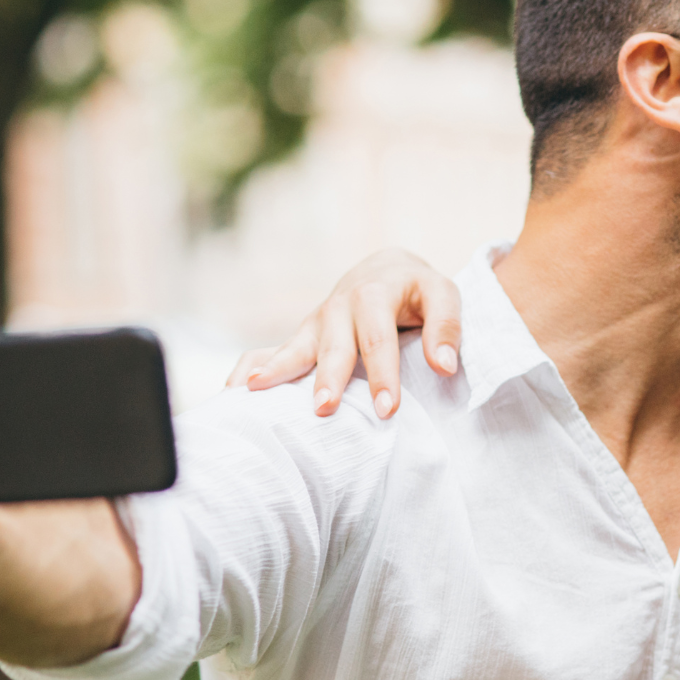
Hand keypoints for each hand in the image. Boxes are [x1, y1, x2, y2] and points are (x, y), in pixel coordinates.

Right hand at [226, 247, 462, 418]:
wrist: (384, 270)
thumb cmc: (417, 290)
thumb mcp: (442, 295)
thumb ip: (447, 327)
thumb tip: (445, 366)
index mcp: (374, 294)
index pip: (378, 337)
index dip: (383, 374)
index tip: (387, 409)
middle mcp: (339, 307)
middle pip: (333, 345)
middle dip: (329, 378)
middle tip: (325, 409)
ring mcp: (315, 322)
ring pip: (296, 346)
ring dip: (278, 370)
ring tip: (257, 390)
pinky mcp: (302, 337)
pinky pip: (271, 351)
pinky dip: (250, 368)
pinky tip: (232, 391)